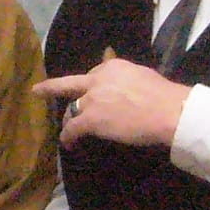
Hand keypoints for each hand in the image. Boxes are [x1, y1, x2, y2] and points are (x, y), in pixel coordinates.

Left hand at [34, 58, 190, 149]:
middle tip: (40, 91)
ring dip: (68, 118)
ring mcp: (92, 99)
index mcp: (111, 67)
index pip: (94, 74)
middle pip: (72, 85)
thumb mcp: (142, 75)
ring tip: (67, 128)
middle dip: (53, 88)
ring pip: (72, 108)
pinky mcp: (91, 119)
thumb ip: (128, 77)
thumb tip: (128, 83)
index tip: (92, 92)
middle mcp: (97, 79)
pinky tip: (67, 143)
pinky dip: (68, 136)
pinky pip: (72, 128)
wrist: (169, 111)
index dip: (91, 85)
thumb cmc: (164, 96)